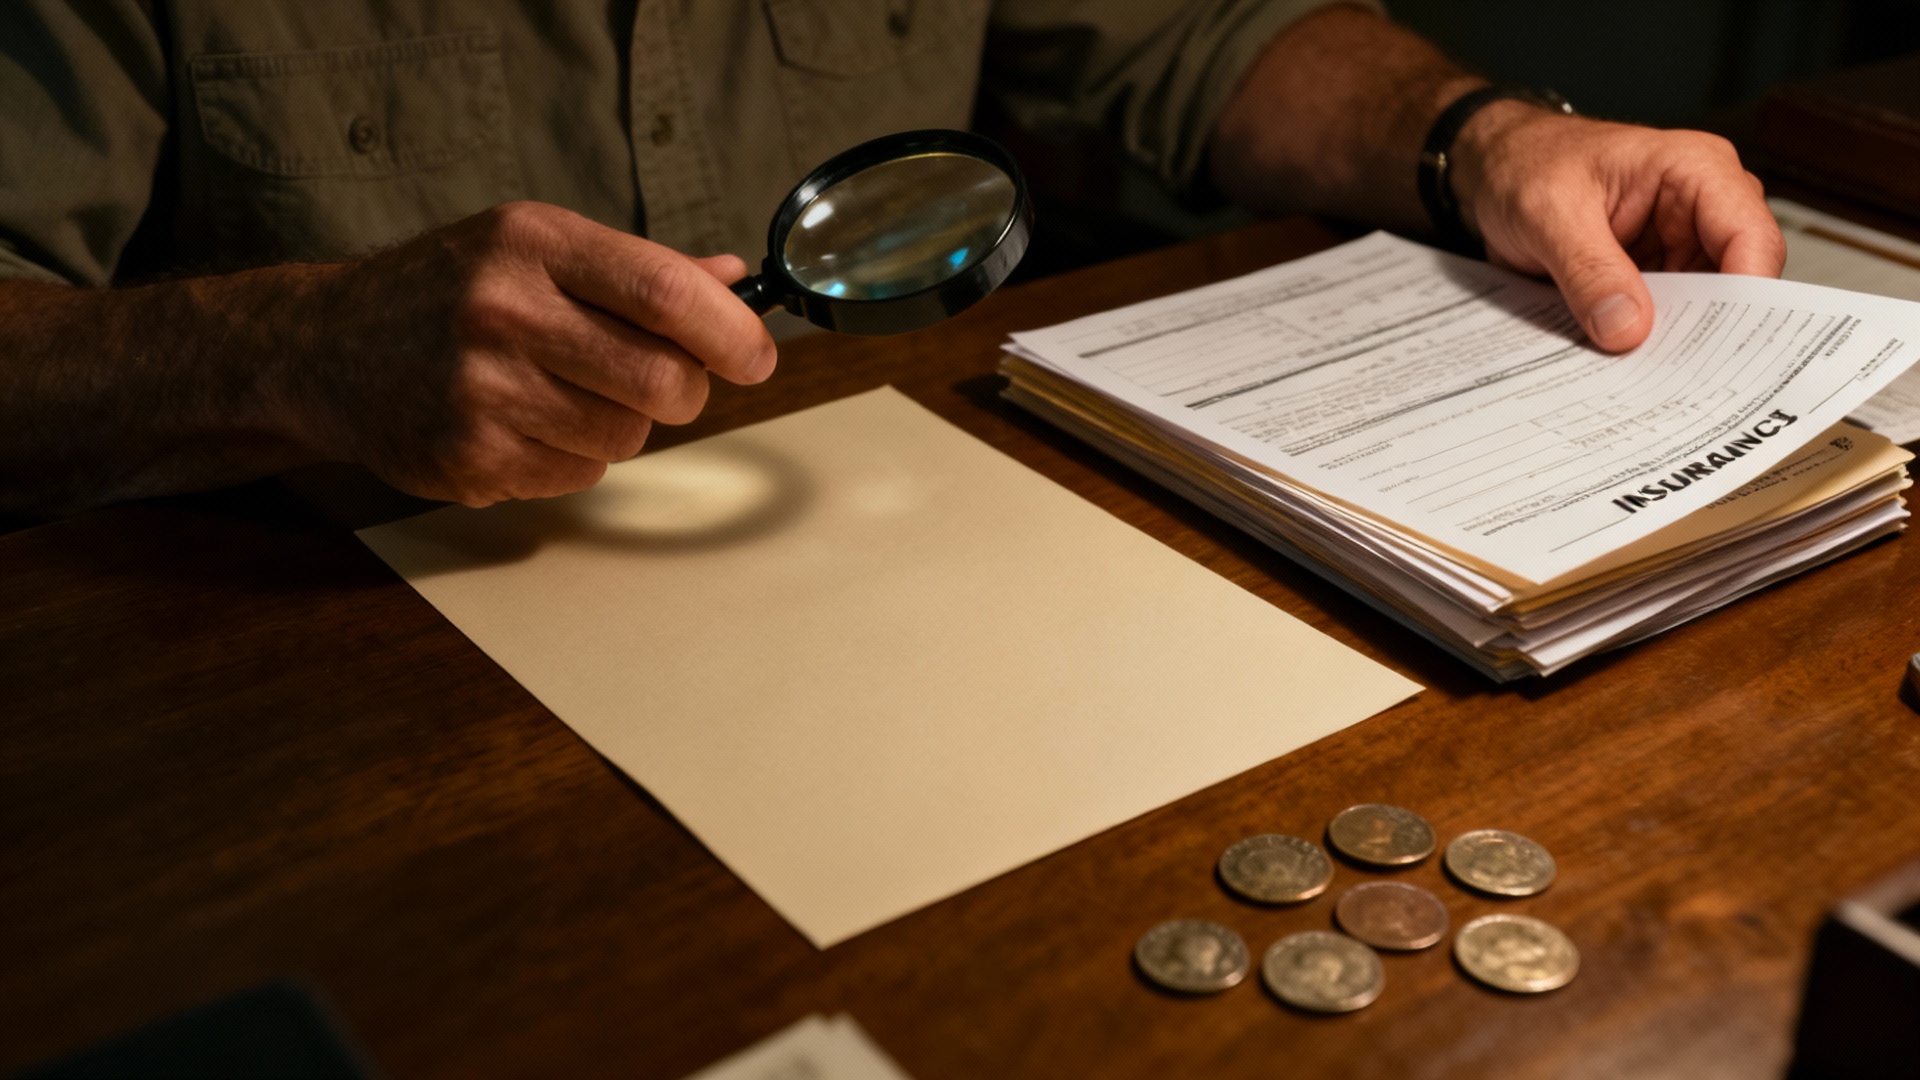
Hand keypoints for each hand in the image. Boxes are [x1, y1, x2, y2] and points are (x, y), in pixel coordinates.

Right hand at [288, 201, 775, 505]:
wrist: (323, 348)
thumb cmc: (446, 291)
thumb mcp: (533, 249)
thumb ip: (636, 269)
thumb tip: (732, 282)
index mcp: (530, 243)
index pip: (664, 292)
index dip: (730, 332)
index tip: (756, 355)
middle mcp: (502, 311)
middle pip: (660, 378)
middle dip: (685, 390)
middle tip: (668, 384)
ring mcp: (480, 391)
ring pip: (626, 435)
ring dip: (623, 424)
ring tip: (569, 393)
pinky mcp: (468, 457)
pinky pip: (578, 474)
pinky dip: (574, 457)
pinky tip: (526, 424)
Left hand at [1452, 106, 1785, 351]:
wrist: (1498, 170)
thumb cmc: (1527, 165)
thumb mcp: (1548, 212)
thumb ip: (1588, 269)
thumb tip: (1627, 328)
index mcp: (1696, 170)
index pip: (1749, 236)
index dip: (1748, 295)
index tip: (1720, 347)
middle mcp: (1701, 210)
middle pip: (1736, 282)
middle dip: (1712, 331)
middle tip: (1683, 382)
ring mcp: (1679, 247)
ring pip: (1703, 310)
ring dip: (1677, 344)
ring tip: (1650, 384)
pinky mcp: (1653, 278)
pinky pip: (1664, 319)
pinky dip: (1648, 343)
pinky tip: (1629, 370)